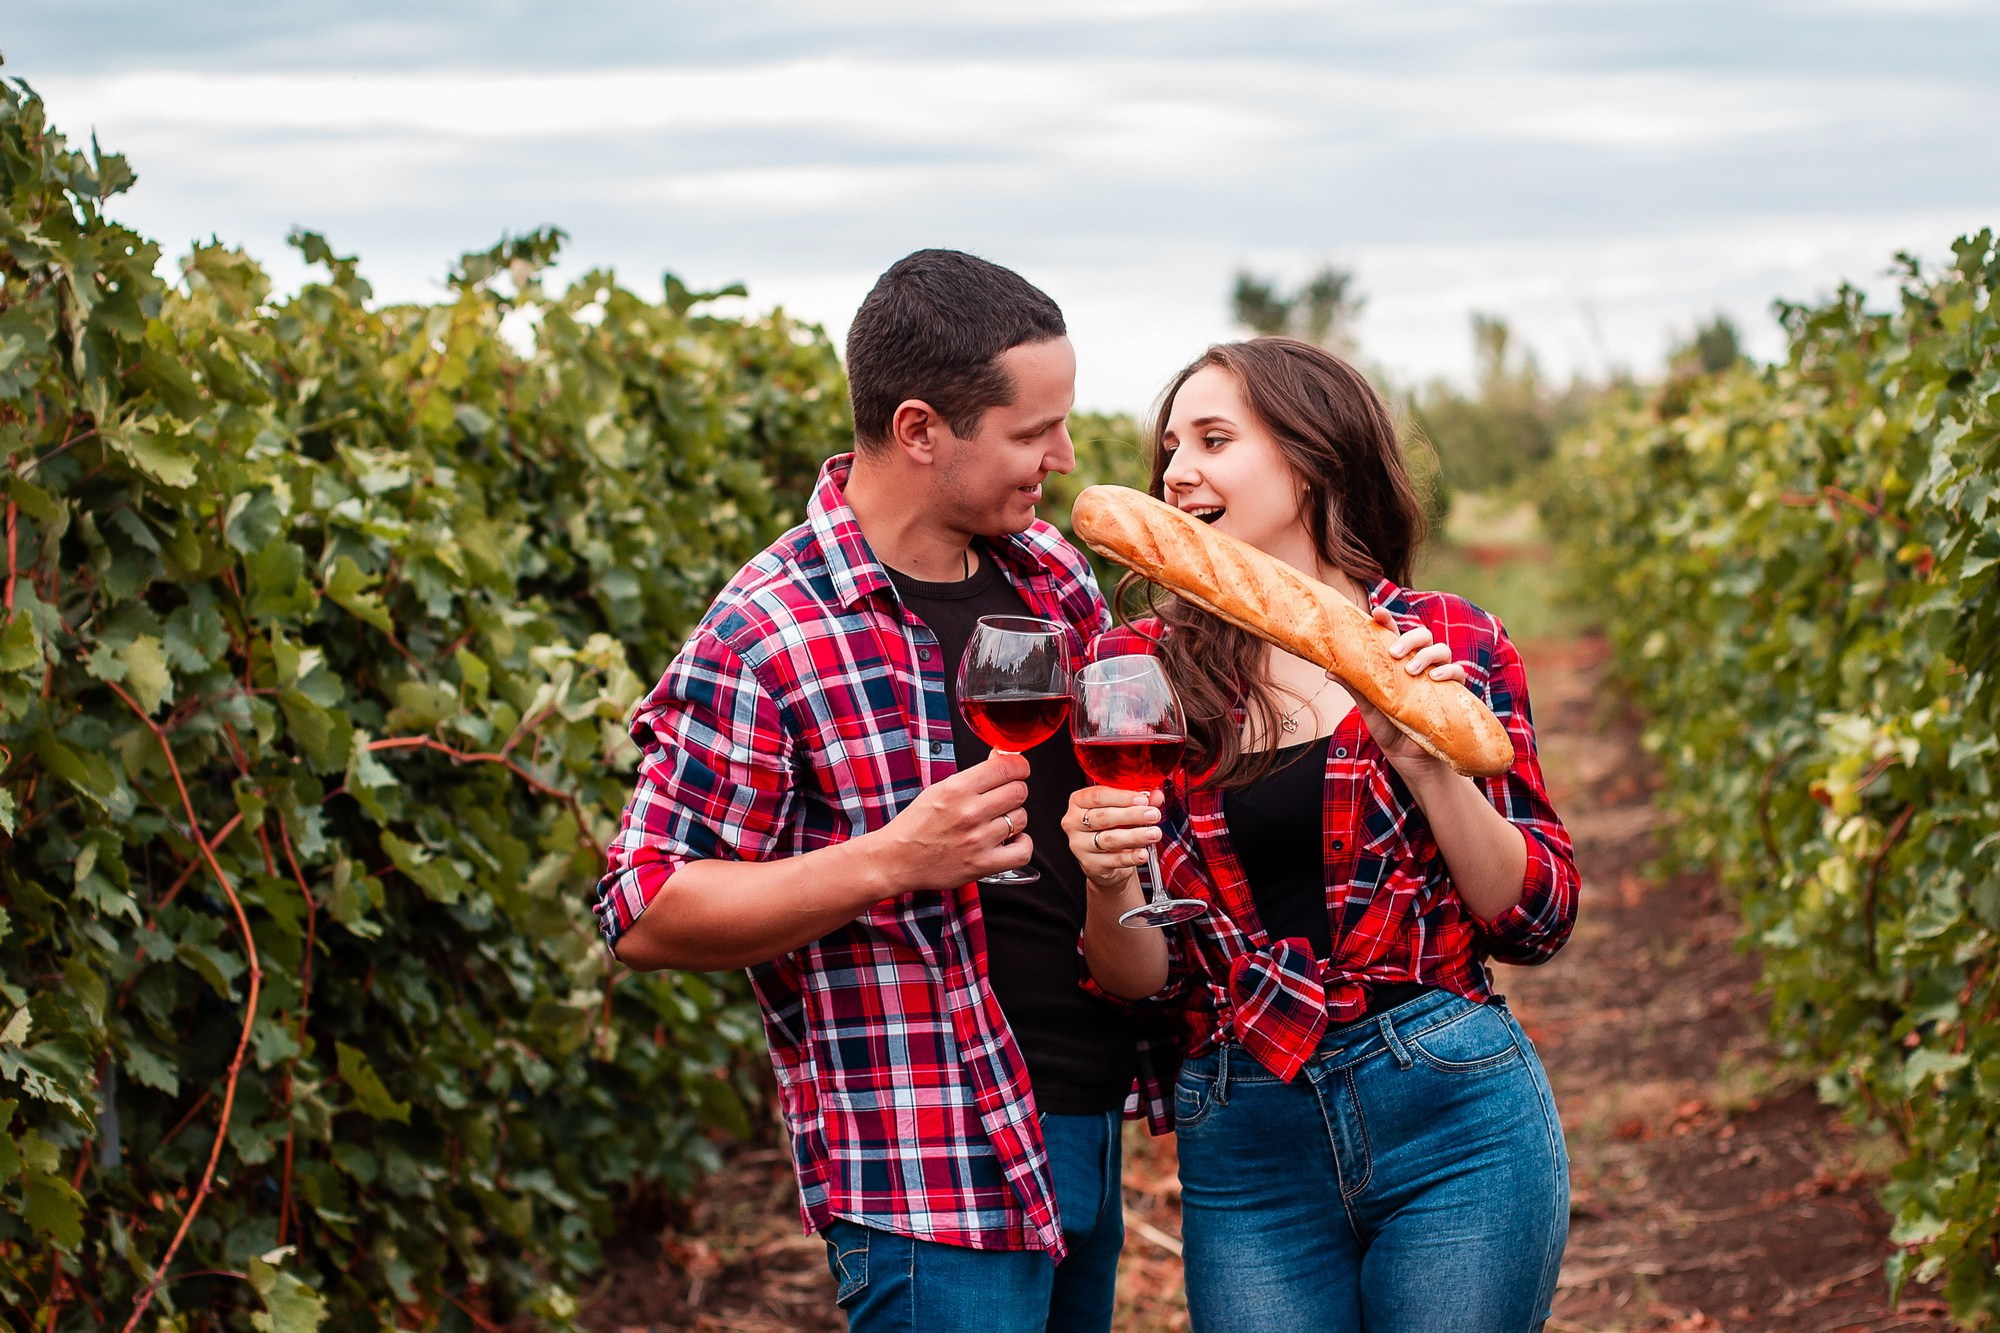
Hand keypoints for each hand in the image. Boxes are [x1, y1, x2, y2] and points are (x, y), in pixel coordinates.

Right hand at [871, 752, 1033, 893]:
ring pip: (1021, 818)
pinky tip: (1010, 841)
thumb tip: (1002, 759)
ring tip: (997, 823)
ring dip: (1014, 819)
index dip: (1019, 767)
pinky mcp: (983, 864)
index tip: (1019, 770)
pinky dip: (1022, 844)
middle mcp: (969, 812)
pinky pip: (1022, 851)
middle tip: (1003, 799)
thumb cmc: (917, 825)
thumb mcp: (940, 789)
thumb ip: (974, 776)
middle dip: (1014, 792)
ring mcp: (978, 839)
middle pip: (1019, 791)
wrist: (897, 859)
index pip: (1007, 767)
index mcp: (956, 788)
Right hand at [1063, 785, 1161, 890]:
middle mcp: (1074, 822)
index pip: (1098, 795)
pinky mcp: (1090, 864)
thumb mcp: (1123, 809)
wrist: (1104, 861)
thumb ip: (1139, 801)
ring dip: (1134, 836)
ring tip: (1153, 833)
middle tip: (1152, 814)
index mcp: (1079, 802)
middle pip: (1103, 817)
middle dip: (1131, 815)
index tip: (1143, 799)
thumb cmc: (1110, 828)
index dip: (1122, 797)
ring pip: (1109, 839)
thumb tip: (1156, 796)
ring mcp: (1080, 845)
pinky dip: (1131, 856)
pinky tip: (1143, 853)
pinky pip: (1113, 860)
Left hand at [1347, 607, 1467, 774]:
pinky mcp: (1452, 693)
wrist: (1409, 760)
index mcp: (1397, 663)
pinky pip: (1458, 672)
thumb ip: (1355, 686)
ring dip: (1427, 655)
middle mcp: (1419, 665)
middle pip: (1422, 635)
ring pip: (1441, 649)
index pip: (1393, 634)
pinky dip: (1448, 671)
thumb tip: (1329, 669)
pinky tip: (1435, 678)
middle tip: (1394, 653)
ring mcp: (1437, 677)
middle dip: (1410, 638)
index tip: (1376, 613)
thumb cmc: (1389, 729)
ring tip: (1412, 670)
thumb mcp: (1369, 707)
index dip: (1387, 620)